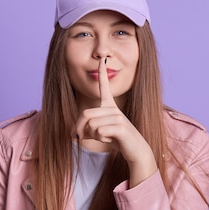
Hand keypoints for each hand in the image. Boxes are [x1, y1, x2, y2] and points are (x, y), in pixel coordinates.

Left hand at [74, 57, 156, 186]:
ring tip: (103, 138)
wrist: (136, 151)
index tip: (102, 59)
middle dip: (79, 128)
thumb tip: (72, 134)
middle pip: (85, 114)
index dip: (103, 72)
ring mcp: (118, 117)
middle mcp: (113, 109)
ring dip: (91, 136)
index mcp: (109, 106)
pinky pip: (99, 131)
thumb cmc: (118, 140)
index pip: (105, 87)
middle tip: (80, 138)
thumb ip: (87, 130)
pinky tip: (110, 140)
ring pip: (91, 124)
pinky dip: (100, 139)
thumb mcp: (100, 133)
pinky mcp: (120, 127)